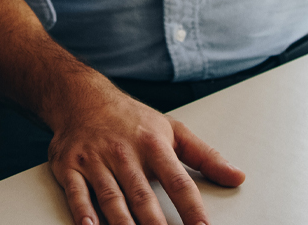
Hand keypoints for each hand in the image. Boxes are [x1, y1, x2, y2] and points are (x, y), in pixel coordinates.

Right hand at [46, 77, 244, 224]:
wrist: (82, 96)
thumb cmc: (132, 120)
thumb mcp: (172, 130)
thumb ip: (205, 155)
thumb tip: (238, 177)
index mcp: (153, 143)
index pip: (178, 180)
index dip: (192, 208)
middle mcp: (124, 151)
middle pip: (142, 195)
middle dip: (156, 224)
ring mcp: (96, 159)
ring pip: (111, 197)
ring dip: (122, 223)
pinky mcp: (70, 166)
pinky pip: (76, 192)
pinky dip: (83, 211)